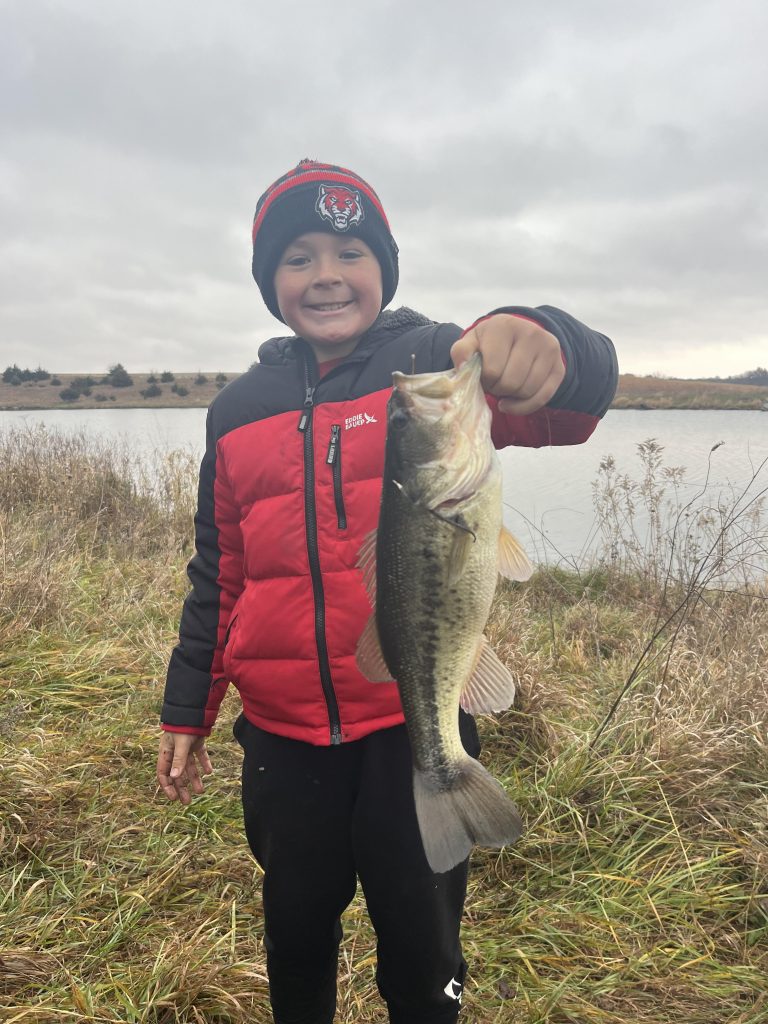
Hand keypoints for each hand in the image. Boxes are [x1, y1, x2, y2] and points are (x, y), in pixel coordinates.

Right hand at [156, 732, 212, 804]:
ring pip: (189, 767)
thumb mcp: (180, 744)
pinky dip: (204, 763)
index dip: (167, 787)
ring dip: (195, 779)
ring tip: (201, 791)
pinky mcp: (197, 742)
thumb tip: (173, 778)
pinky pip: (200, 755)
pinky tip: (209, 772)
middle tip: (187, 802)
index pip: (163, 774)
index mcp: (166, 752)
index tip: (173, 799)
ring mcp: (186, 747)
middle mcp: (175, 751)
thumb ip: (178, 760)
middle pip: (177, 773)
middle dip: (182, 788)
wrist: (194, 708)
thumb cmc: (183, 725)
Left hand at [450, 314, 564, 414]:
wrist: (518, 337)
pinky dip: (524, 407)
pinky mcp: (559, 367)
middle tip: (493, 383)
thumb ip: (462, 352)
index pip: (492, 370)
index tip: (483, 375)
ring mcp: (549, 349)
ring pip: (526, 391)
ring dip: (510, 397)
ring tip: (504, 386)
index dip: (484, 380)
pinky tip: (511, 403)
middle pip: (510, 382)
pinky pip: (542, 399)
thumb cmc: (490, 343)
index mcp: (505, 325)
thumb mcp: (472, 343)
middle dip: (497, 389)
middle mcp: (531, 333)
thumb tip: (463, 367)